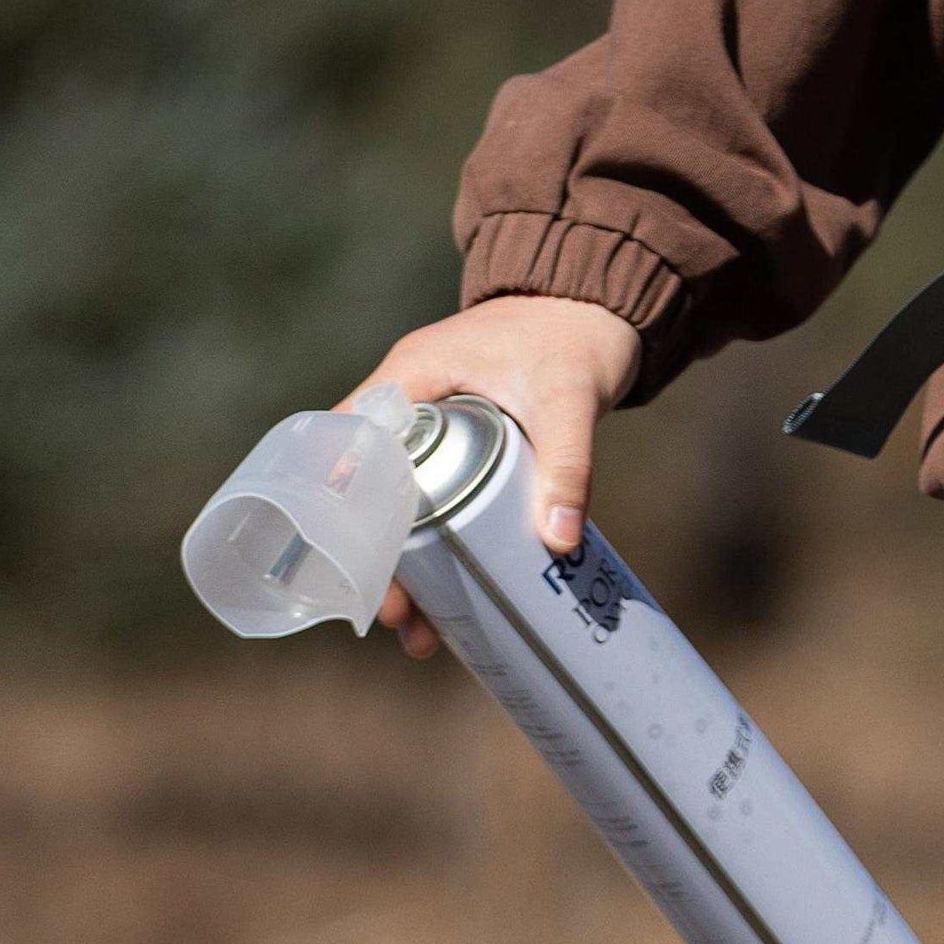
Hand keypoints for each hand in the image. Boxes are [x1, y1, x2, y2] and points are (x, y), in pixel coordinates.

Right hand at [350, 296, 643, 655]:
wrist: (597, 308)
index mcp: (410, 379)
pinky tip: (453, 603)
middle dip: (382, 560)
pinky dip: (441, 550)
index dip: (345, 508)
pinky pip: (437, 503)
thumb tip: (559, 543)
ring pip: (404, 506)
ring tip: (423, 635)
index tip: (358, 568)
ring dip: (410, 568)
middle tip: (400, 619)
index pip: (352, 446)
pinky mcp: (463, 449)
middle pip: (374, 493)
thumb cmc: (575, 339)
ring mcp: (434, 428)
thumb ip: (569, 465)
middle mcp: (408, 403)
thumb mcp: (571, 401)